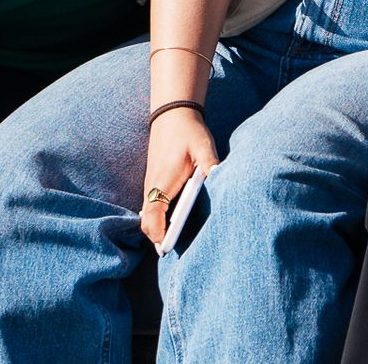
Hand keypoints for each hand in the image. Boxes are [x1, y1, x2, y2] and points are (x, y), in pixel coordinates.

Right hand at [139, 107, 217, 245]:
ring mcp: (151, 185)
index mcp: (162, 181)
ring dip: (158, 228)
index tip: (166, 248)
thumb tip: (220, 179)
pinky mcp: (155, 182)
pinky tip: (174, 223)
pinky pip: (153, 207)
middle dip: (158, 237)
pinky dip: (159, 218)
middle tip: (173, 252)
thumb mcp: (203, 146)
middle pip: (148, 221)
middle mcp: (152, 186)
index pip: (153, 215)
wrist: (172, 116)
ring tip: (175, 243)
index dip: (158, 233)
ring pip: (149, 215)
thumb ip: (210, 164)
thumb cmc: (188, 132)